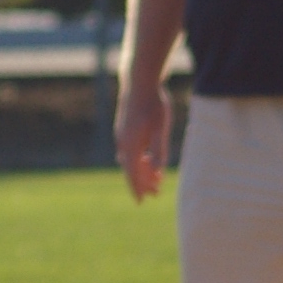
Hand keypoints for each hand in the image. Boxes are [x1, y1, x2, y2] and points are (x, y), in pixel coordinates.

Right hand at [114, 80, 172, 202]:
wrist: (139, 80)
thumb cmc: (154, 103)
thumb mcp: (161, 127)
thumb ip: (159, 148)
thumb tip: (158, 169)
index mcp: (131, 144)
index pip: (133, 173)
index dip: (138, 188)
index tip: (142, 201)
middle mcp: (122, 142)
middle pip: (131, 169)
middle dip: (143, 182)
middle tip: (155, 193)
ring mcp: (121, 135)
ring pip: (129, 160)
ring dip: (140, 170)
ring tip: (154, 177)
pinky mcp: (123, 128)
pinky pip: (127, 151)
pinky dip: (136, 159)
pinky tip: (143, 159)